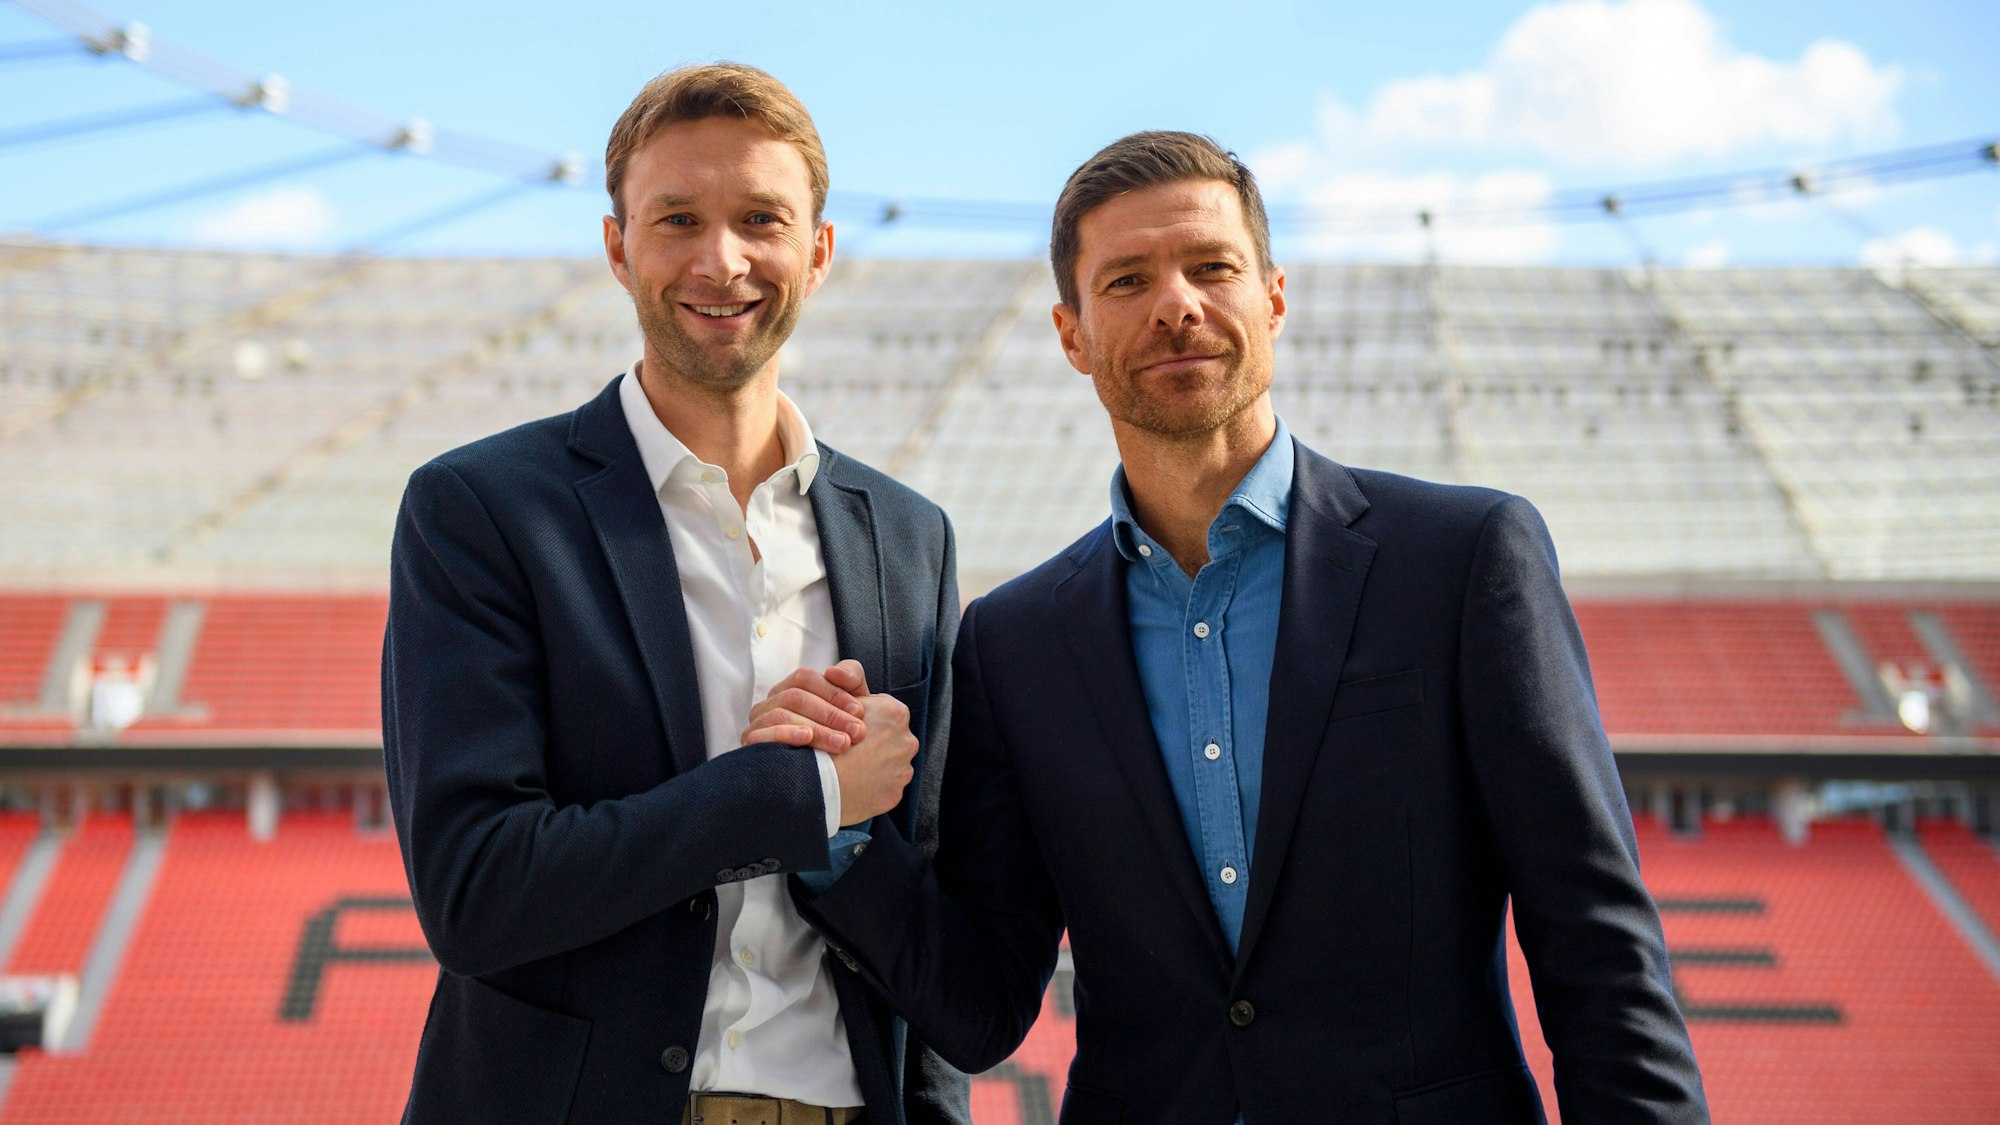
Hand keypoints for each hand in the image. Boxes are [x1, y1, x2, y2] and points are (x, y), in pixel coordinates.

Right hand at [741, 661, 867, 752]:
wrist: (827, 781)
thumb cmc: (840, 735)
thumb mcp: (850, 707)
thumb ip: (851, 680)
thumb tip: (834, 671)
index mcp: (790, 689)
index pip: (804, 678)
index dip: (832, 691)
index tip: (859, 711)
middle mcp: (770, 704)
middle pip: (795, 696)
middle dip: (830, 714)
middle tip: (857, 732)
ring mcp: (757, 724)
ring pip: (782, 715)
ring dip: (816, 728)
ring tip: (842, 743)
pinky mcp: (751, 746)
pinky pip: (762, 735)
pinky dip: (786, 734)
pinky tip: (807, 738)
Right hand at [832, 688, 916, 825]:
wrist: (819, 785)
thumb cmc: (824, 736)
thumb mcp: (835, 698)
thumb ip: (847, 683)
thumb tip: (839, 674)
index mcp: (895, 713)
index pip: (881, 710)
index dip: (859, 717)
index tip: (844, 727)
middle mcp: (907, 740)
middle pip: (888, 737)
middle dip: (870, 741)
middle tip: (845, 749)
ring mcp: (903, 770)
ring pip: (887, 763)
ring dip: (872, 764)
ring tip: (847, 768)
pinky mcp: (895, 794)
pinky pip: (884, 787)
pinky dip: (871, 786)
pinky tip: (852, 784)